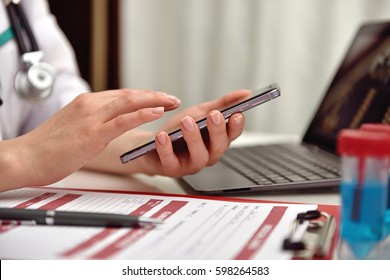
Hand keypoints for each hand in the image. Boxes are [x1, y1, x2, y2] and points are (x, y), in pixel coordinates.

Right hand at [0, 89, 180, 189]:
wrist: (26, 157)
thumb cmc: (48, 147)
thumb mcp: (74, 128)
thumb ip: (92, 123)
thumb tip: (109, 126)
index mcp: (86, 103)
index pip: (122, 96)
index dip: (144, 97)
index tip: (159, 99)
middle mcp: (90, 105)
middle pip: (130, 95)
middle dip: (155, 95)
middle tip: (174, 98)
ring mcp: (92, 118)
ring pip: (129, 102)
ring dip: (155, 101)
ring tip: (173, 102)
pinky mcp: (92, 133)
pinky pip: (123, 120)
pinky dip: (142, 114)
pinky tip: (158, 112)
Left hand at [136, 89, 250, 176]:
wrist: (150, 143)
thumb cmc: (178, 130)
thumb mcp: (199, 112)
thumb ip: (222, 104)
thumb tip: (246, 93)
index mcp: (216, 141)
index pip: (232, 135)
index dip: (236, 126)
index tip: (237, 114)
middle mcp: (208, 155)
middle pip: (219, 147)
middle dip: (218, 131)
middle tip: (214, 115)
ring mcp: (191, 164)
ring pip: (199, 156)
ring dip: (194, 138)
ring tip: (187, 122)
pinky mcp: (172, 169)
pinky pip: (171, 162)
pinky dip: (167, 149)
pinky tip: (163, 136)